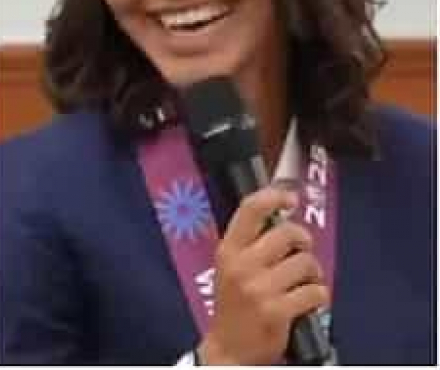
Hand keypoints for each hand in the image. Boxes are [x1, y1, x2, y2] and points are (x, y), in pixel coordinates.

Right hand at [197, 187, 328, 364]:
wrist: (228, 349)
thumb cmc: (233, 306)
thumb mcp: (229, 268)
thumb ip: (249, 244)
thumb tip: (282, 217)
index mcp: (228, 251)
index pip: (250, 210)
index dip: (274, 197)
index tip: (289, 198)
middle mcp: (241, 265)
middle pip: (287, 233)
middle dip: (303, 241)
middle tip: (301, 251)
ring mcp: (259, 288)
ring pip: (306, 263)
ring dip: (312, 273)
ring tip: (303, 282)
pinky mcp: (277, 311)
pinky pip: (315, 292)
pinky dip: (318, 296)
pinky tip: (307, 301)